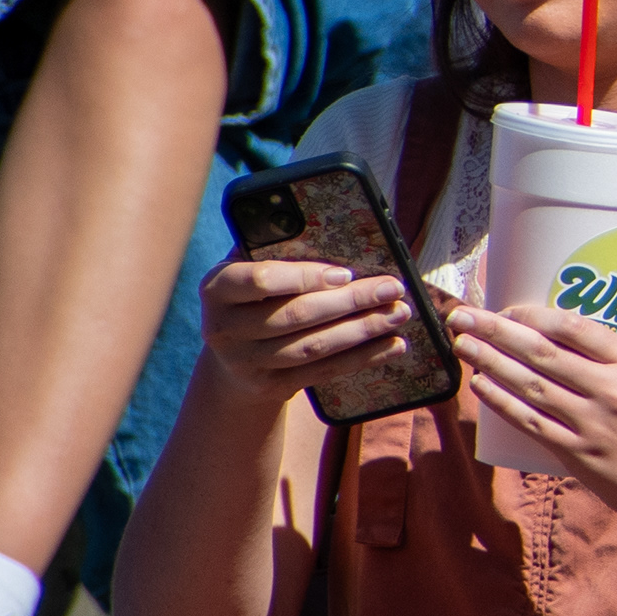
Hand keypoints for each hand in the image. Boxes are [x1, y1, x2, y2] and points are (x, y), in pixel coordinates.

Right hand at [195, 257, 423, 407]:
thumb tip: (324, 229)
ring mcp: (244, 362)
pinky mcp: (268, 386)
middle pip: (296, 315)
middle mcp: (222, 328)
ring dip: (363, 330)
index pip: (260, 279)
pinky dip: (363, 358)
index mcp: (217, 288)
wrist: (233, 359)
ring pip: (313, 346)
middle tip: (393, 288)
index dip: (305, 277)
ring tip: (399, 314)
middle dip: (352, 301)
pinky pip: (323, 371)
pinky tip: (393, 345)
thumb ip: (276, 251)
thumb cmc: (254, 299)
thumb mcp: (251, 271)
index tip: (346, 273)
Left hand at [452, 302, 616, 569]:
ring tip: (463, 345)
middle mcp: (611, 390)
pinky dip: (502, 402)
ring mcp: (592, 423)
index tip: (507, 307)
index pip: (575, 328)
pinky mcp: (577, 453)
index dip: (534, 315)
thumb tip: (591, 326)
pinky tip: (481, 385)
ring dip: (490, 361)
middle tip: (464, 317)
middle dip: (496, 330)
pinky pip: (530, 422)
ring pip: (530, 385)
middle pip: (542, 352)